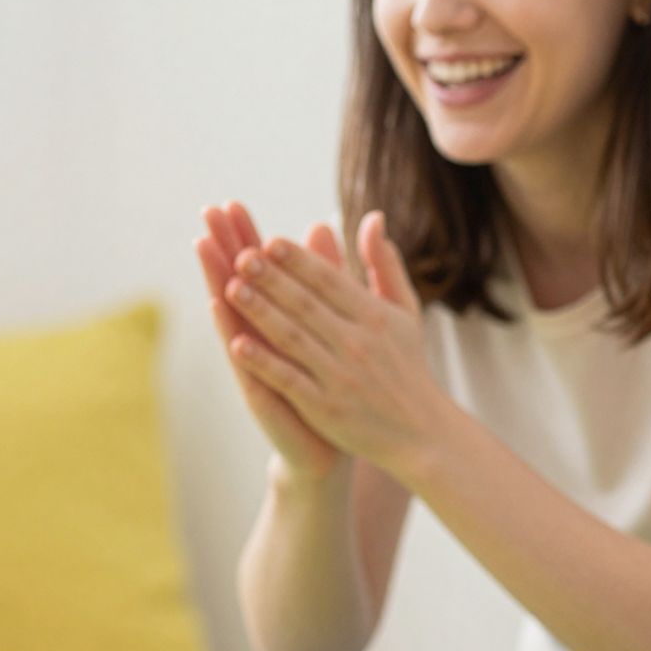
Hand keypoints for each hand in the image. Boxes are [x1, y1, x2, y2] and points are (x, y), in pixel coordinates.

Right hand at [197, 200, 346, 483]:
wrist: (331, 447)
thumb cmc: (331, 384)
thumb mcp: (336, 323)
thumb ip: (329, 277)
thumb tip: (322, 225)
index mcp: (281, 319)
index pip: (260, 270)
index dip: (246, 238)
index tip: (232, 204)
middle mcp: (261, 337)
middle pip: (238, 283)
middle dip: (223, 247)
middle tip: (206, 213)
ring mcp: (257, 363)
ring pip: (233, 314)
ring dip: (216, 280)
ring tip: (203, 248)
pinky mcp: (262, 390)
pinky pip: (244, 355)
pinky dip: (231, 332)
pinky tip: (218, 308)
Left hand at [222, 211, 449, 475]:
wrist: (420, 433)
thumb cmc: (407, 366)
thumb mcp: (405, 311)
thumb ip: (385, 264)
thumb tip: (372, 217)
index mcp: (374, 316)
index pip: (330, 280)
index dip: (298, 260)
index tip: (269, 241)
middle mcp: (357, 343)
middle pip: (306, 304)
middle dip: (272, 278)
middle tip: (240, 255)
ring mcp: (340, 376)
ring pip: (293, 337)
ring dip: (260, 312)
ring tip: (230, 288)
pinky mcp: (326, 407)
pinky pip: (289, 380)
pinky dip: (264, 362)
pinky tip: (236, 345)